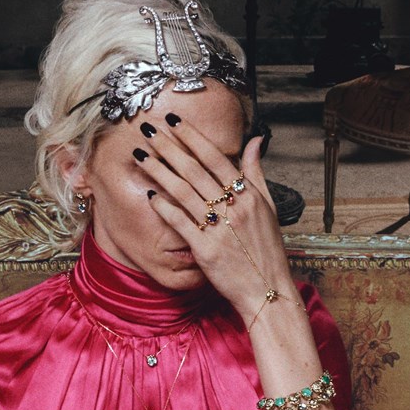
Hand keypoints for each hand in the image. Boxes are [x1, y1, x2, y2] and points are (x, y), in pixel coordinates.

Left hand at [134, 114, 298, 321]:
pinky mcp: (205, 249)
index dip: (191, 137)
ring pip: (183, 192)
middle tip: (147, 130)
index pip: (215, 157)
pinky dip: (165, 208)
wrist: (266, 289)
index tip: (173, 121)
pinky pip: (180, 223)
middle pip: (194, 170)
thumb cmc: (266, 249)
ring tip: (140, 157)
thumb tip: (255, 140)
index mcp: (248, 194)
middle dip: (168, 147)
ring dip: (158, 172)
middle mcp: (233, 207)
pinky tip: (150, 196)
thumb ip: (256, 172)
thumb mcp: (268, 207)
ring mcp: (219, 228)